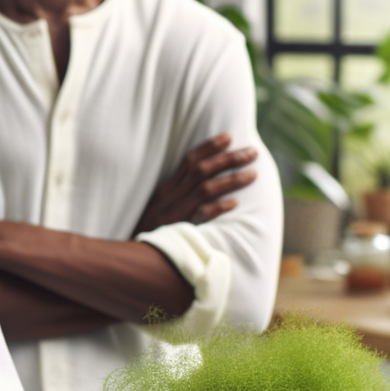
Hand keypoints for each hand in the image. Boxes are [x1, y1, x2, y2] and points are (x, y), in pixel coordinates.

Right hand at [134, 134, 257, 235]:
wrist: (136, 252)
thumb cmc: (149, 229)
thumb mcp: (157, 206)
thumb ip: (175, 193)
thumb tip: (200, 178)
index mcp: (166, 189)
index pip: (189, 160)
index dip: (209, 147)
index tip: (229, 137)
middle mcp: (172, 197)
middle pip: (202, 170)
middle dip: (229, 159)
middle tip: (252, 152)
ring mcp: (176, 213)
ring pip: (206, 189)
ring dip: (231, 180)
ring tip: (253, 174)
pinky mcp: (181, 229)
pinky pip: (201, 216)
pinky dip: (218, 207)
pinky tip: (234, 203)